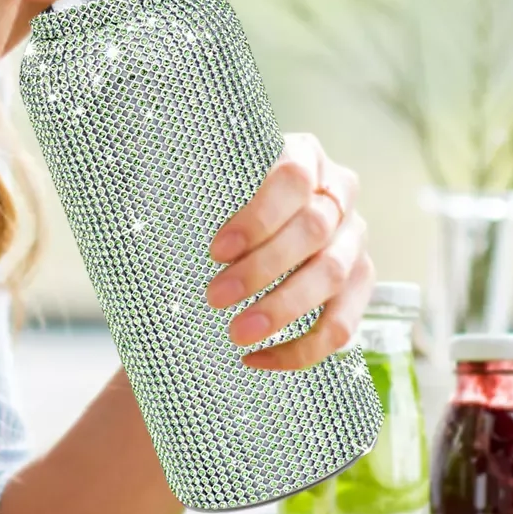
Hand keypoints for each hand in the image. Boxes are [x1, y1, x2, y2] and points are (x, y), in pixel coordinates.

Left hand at [205, 132, 372, 370]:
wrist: (249, 230)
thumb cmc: (220, 202)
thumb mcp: (211, 185)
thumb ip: (196, 191)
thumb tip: (150, 214)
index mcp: (304, 154)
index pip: (293, 178)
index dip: (258, 216)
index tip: (216, 250)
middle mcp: (338, 193)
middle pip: (313, 230)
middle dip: (261, 269)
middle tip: (215, 297)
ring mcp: (355, 238)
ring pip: (333, 275)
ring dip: (283, 309)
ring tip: (237, 334)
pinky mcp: (362, 283)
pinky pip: (343, 323)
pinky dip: (304, 348)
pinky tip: (260, 359)